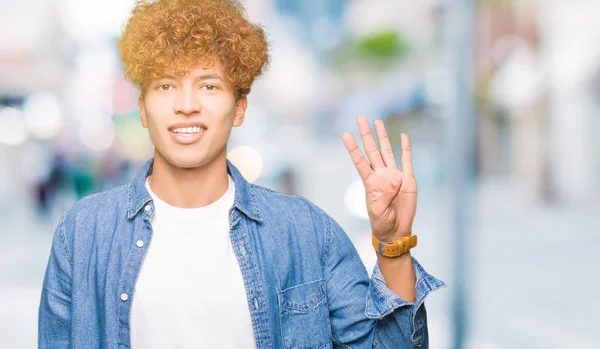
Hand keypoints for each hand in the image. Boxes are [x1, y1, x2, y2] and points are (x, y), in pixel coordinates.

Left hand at [342, 116, 416, 241]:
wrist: (396, 231)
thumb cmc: (382, 222)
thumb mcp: (378, 212)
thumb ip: (385, 195)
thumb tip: (396, 178)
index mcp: (369, 182)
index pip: (359, 161)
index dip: (353, 148)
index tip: (345, 134)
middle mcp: (380, 175)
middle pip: (372, 150)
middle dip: (366, 134)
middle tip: (360, 118)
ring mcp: (394, 175)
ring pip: (387, 151)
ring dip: (383, 136)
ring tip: (377, 121)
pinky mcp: (408, 180)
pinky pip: (407, 161)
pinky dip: (406, 148)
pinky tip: (403, 136)